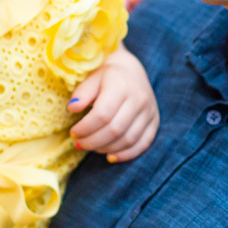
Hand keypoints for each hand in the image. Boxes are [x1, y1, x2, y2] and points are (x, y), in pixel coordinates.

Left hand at [67, 45, 158, 161]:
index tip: (73, 132)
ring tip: (91, 147)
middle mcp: (139, 99)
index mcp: (121, 86)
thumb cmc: (106, 76)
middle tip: (79, 143)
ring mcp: (149, 112)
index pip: (102, 114)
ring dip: (106, 148)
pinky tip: (110, 156)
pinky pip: (142, 144)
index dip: (85, 128)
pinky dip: (126, 154)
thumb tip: (72, 109)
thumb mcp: (91, 78)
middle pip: (115, 130)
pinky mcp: (154, 122)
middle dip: (93, 141)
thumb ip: (82, 93)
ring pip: (128, 139)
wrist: (131, 70)